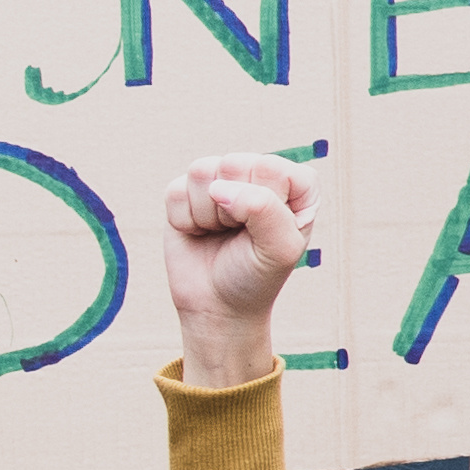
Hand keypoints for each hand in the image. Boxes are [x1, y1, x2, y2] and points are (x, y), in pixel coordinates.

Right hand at [154, 152, 312, 387]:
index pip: (273, 167)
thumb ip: (263, 208)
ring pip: (202, 171)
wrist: (217, 307)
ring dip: (207, 213)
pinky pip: (176, 190)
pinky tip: (199, 232)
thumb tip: (219, 187)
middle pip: (234, 163)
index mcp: (294, 185)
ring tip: (219, 232)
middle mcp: (257, 177)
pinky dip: (184, 219)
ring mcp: (220, 182)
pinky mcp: (185, 194)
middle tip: (239, 233)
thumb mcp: (279, 249)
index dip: (262, 200)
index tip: (263, 231)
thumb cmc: (256, 276)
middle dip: (232, 205)